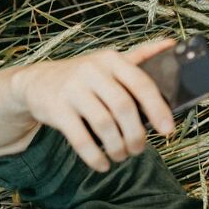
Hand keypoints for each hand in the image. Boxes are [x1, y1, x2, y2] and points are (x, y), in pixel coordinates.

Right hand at [12, 38, 176, 171]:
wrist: (35, 82)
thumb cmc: (83, 76)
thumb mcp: (108, 61)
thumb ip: (140, 56)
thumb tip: (172, 44)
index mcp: (111, 60)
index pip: (141, 84)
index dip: (158, 109)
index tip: (168, 130)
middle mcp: (92, 71)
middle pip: (124, 108)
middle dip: (136, 135)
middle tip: (139, 149)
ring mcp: (72, 89)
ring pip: (104, 125)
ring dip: (118, 147)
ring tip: (122, 156)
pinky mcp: (56, 109)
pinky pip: (81, 139)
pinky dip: (95, 156)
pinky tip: (102, 164)